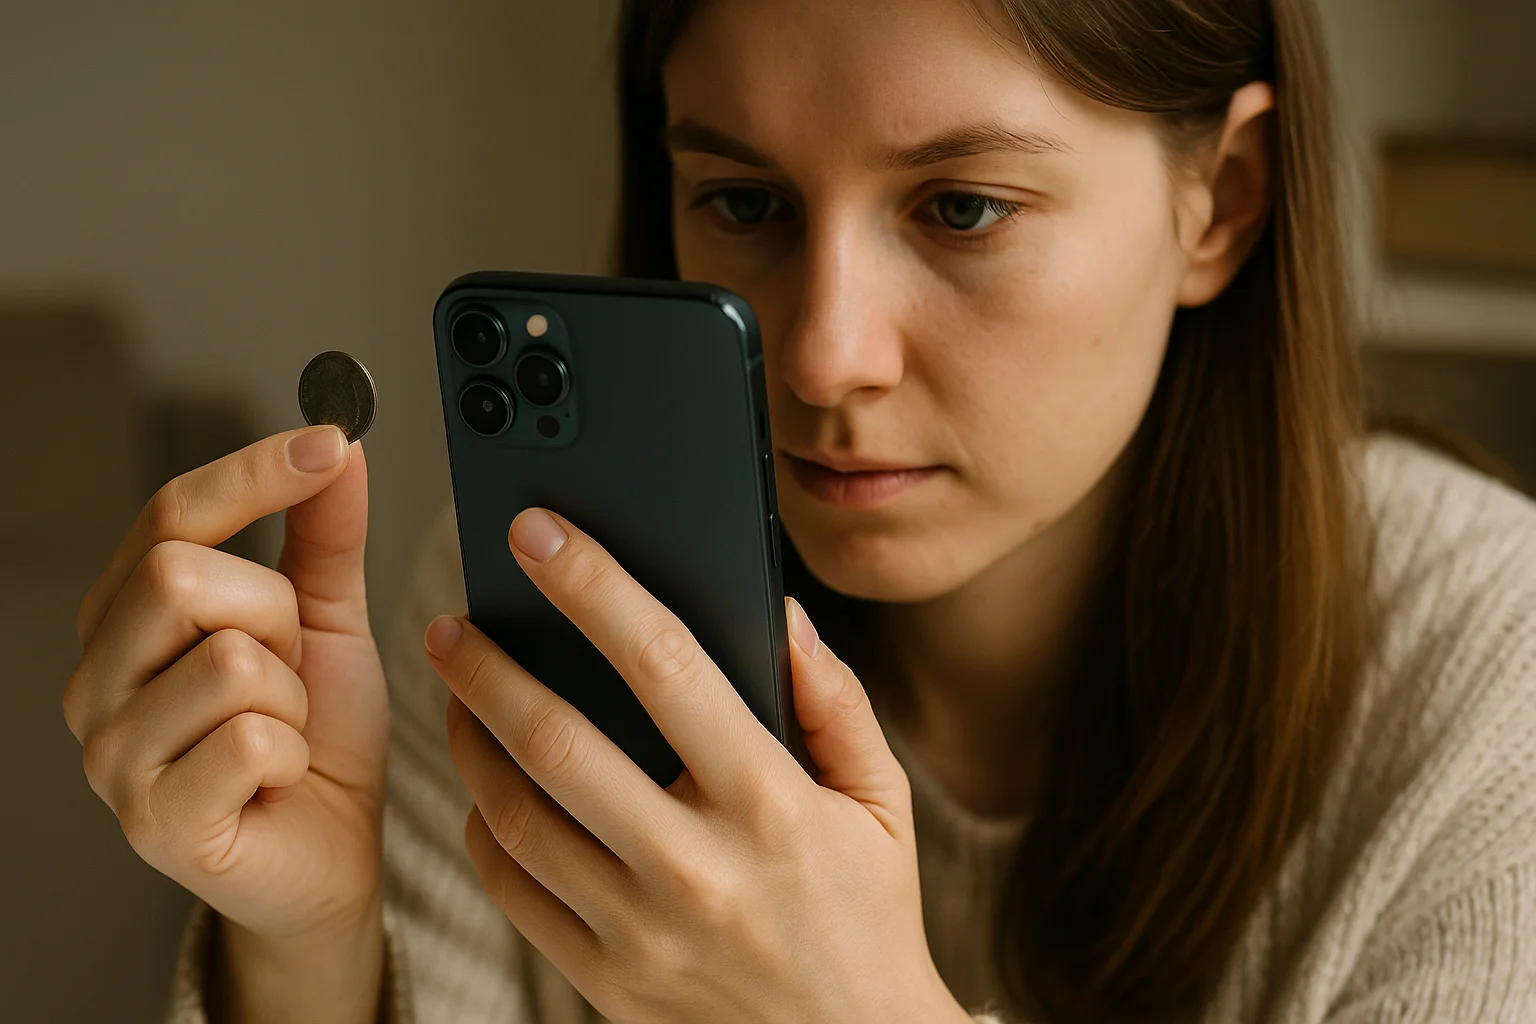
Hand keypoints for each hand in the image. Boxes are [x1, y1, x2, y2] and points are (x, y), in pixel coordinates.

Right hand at [62, 426, 389, 942]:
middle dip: (276, 616)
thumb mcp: (328, 622)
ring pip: (229, 660)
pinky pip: (250, 739)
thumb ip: (324, 536)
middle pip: (183, 575)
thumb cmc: (318, 738)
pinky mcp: (152, 821)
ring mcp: (111, 755)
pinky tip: (279, 780)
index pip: (169, 513)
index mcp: (126, 618)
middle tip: (291, 670)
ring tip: (284, 731)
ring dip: (292, 696)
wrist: (332, 851)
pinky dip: (294, 754)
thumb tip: (336, 444)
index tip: (332, 441)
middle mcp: (95, 680)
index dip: (252, 471)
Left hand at [425, 507, 969, 1023]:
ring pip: (515, 816)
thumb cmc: (869, 916)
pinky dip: (483, 830)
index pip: (665, 665)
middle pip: (557, 742)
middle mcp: (696, 868)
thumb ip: (835, 701)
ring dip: (470, 741)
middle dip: (488, 666)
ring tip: (456, 694)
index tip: (541, 535)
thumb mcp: (882, 801)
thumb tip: (780, 616)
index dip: (595, 587)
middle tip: (453, 621)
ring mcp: (640, 934)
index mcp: (771, 804)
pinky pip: (514, 892)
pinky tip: (484, 789)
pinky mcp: (604, 983)